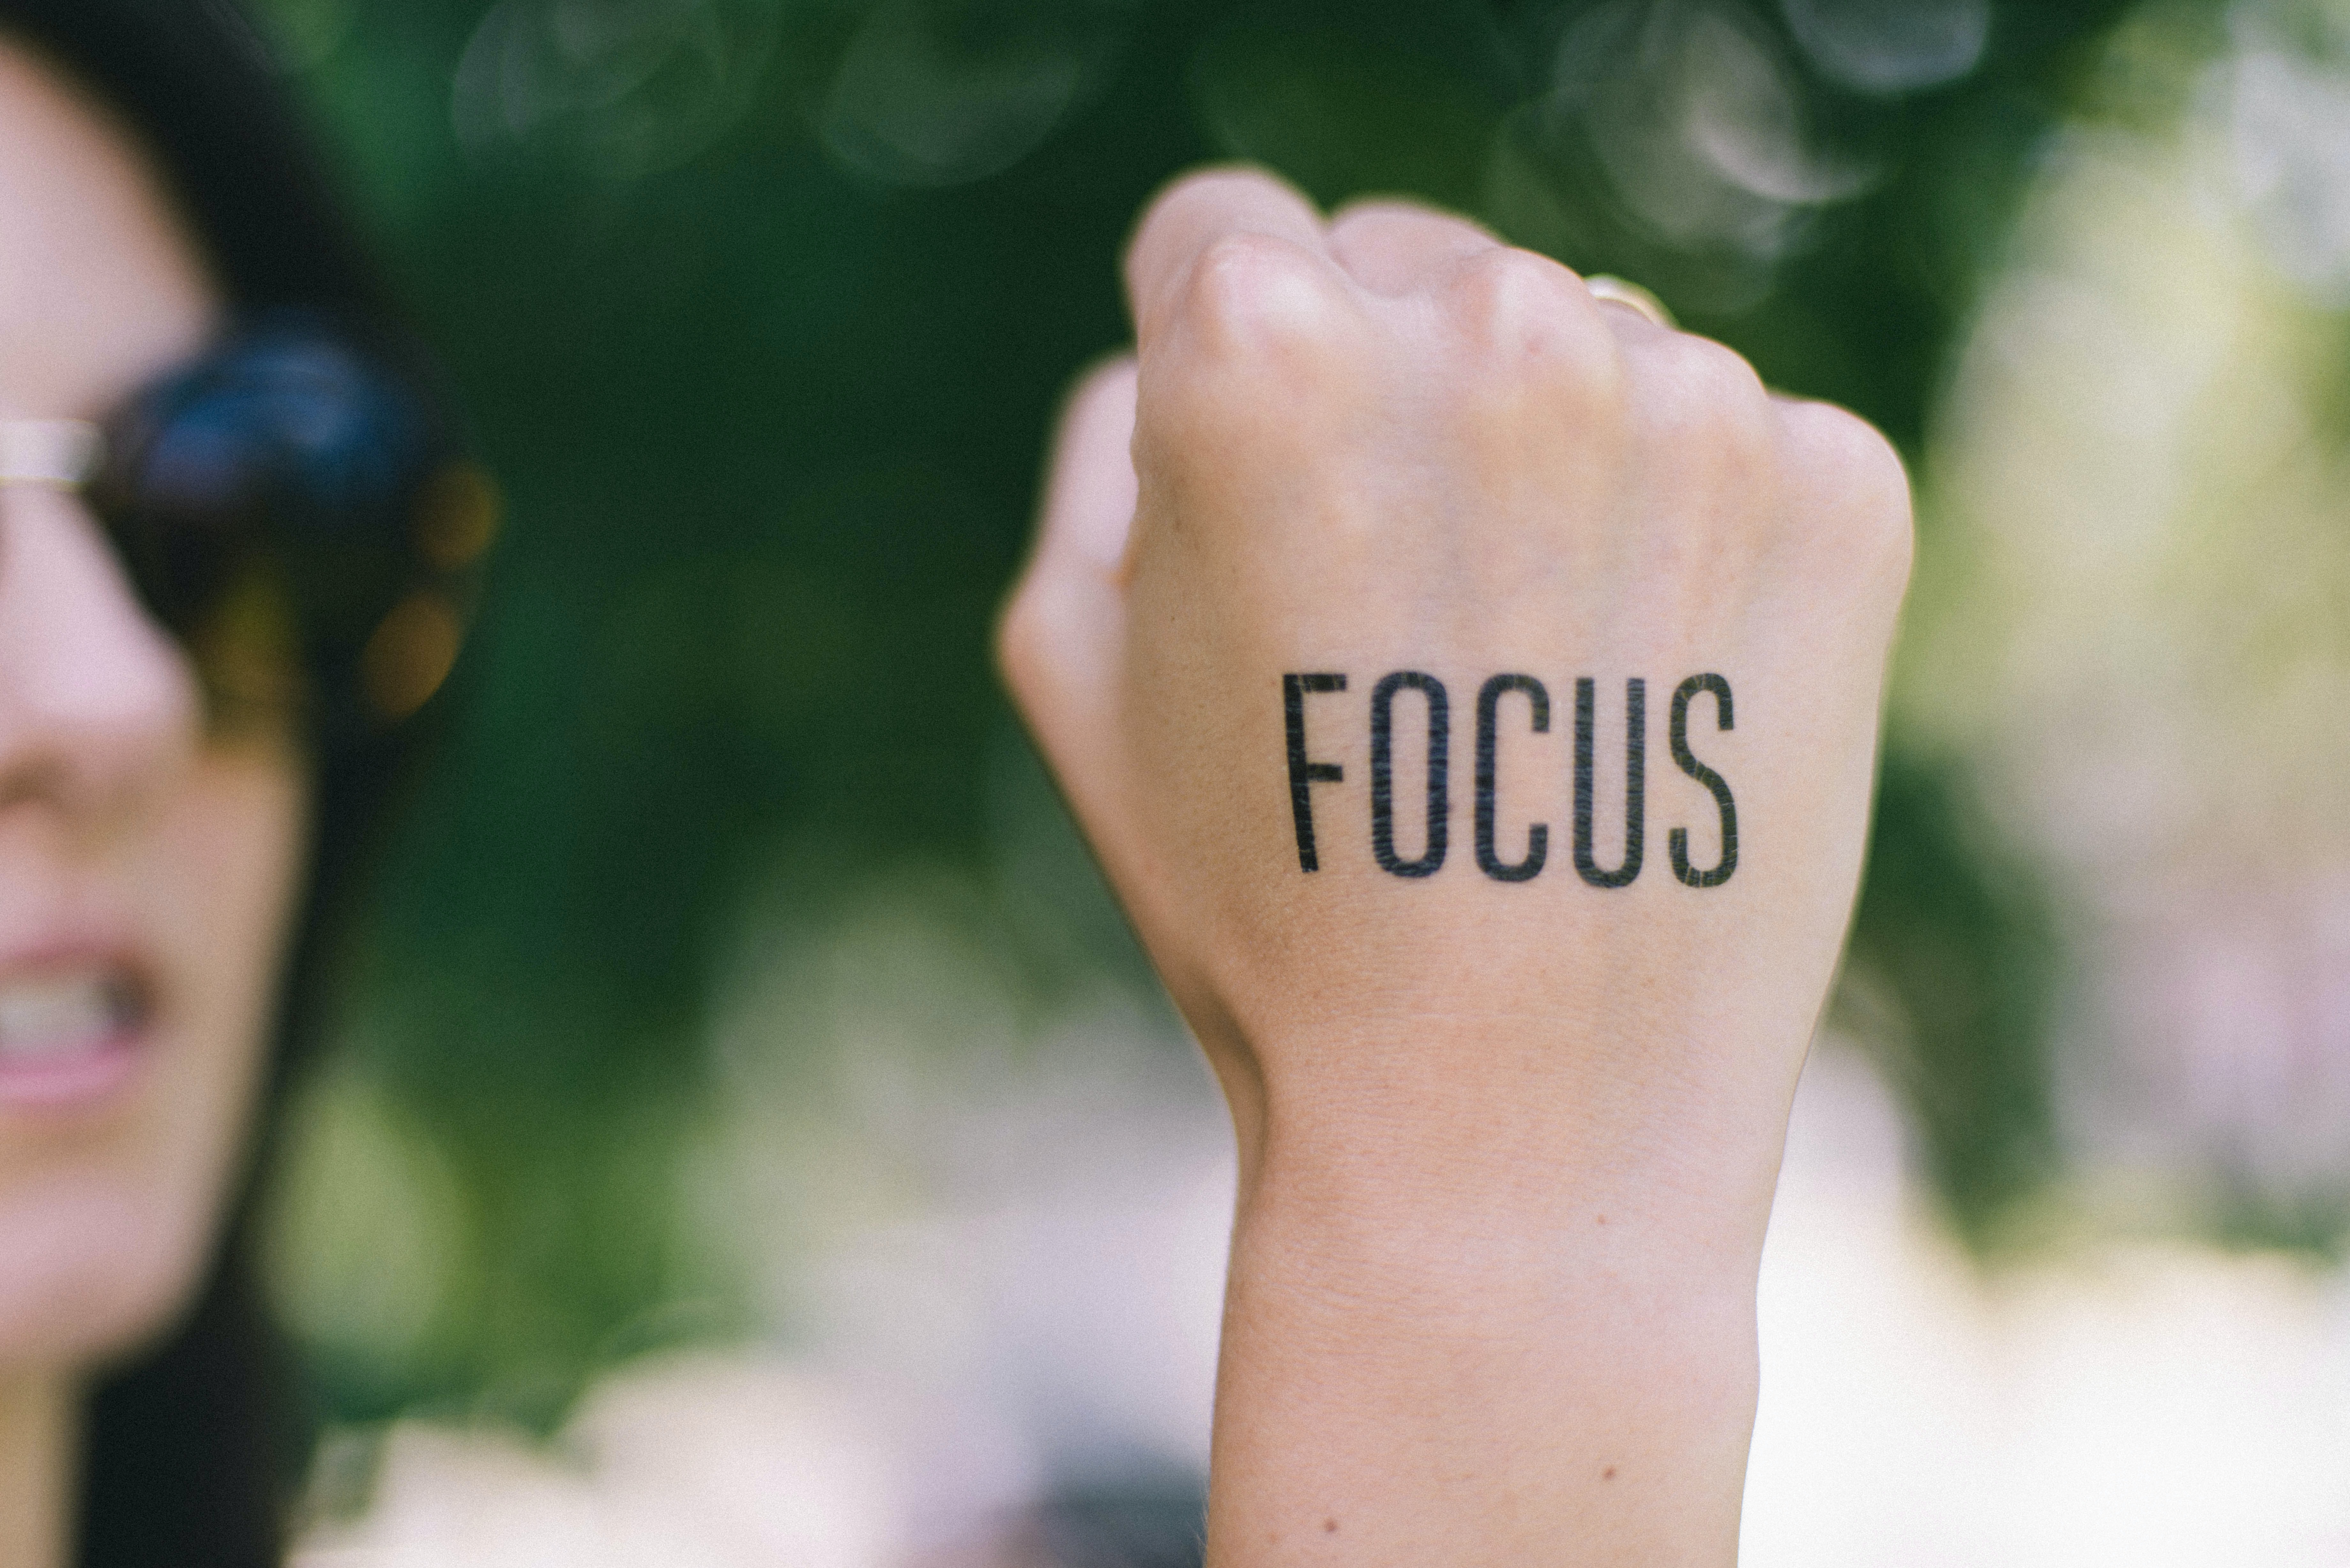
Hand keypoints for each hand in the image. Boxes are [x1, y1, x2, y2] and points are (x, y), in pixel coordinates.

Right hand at [1000, 169, 1909, 1565]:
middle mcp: (1492, 326)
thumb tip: (1171, 358)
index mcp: (1267, 347)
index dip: (1214, 366)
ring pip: (1587, 351)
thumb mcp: (1069, 668)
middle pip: (1417, 268)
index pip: (1224, 233)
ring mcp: (1691, 402)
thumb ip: (1099, 448)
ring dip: (1551, 464)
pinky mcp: (1842, 492)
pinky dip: (1692, 541)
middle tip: (1397, 619)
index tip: (1257, 487)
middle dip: (1389, 399)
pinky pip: (1739, 447)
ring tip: (1527, 681)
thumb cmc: (1263, 906)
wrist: (1511, 1130)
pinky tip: (1642, 694)